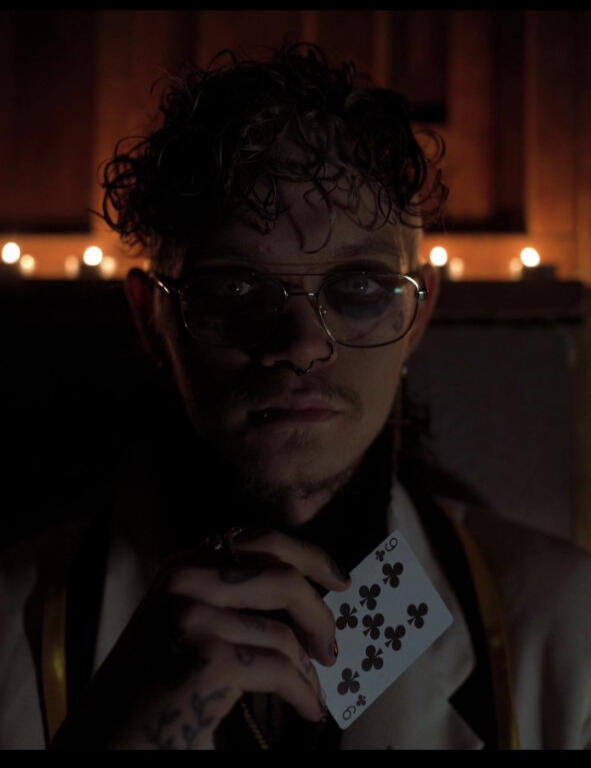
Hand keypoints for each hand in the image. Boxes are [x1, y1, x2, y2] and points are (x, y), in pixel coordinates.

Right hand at [49, 528, 350, 749]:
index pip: (261, 542)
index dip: (310, 557)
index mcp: (184, 564)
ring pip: (284, 634)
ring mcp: (196, 618)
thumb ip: (230, 594)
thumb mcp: (184, 618)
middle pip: (283, 578)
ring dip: (309, 668)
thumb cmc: (153, 683)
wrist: (104, 738)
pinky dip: (304, 693)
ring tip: (312, 689)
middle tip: (331, 646)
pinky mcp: (209, 660)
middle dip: (319, 614)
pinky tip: (308, 709)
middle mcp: (187, 581)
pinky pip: (281, 671)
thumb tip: (304, 593)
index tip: (337, 580)